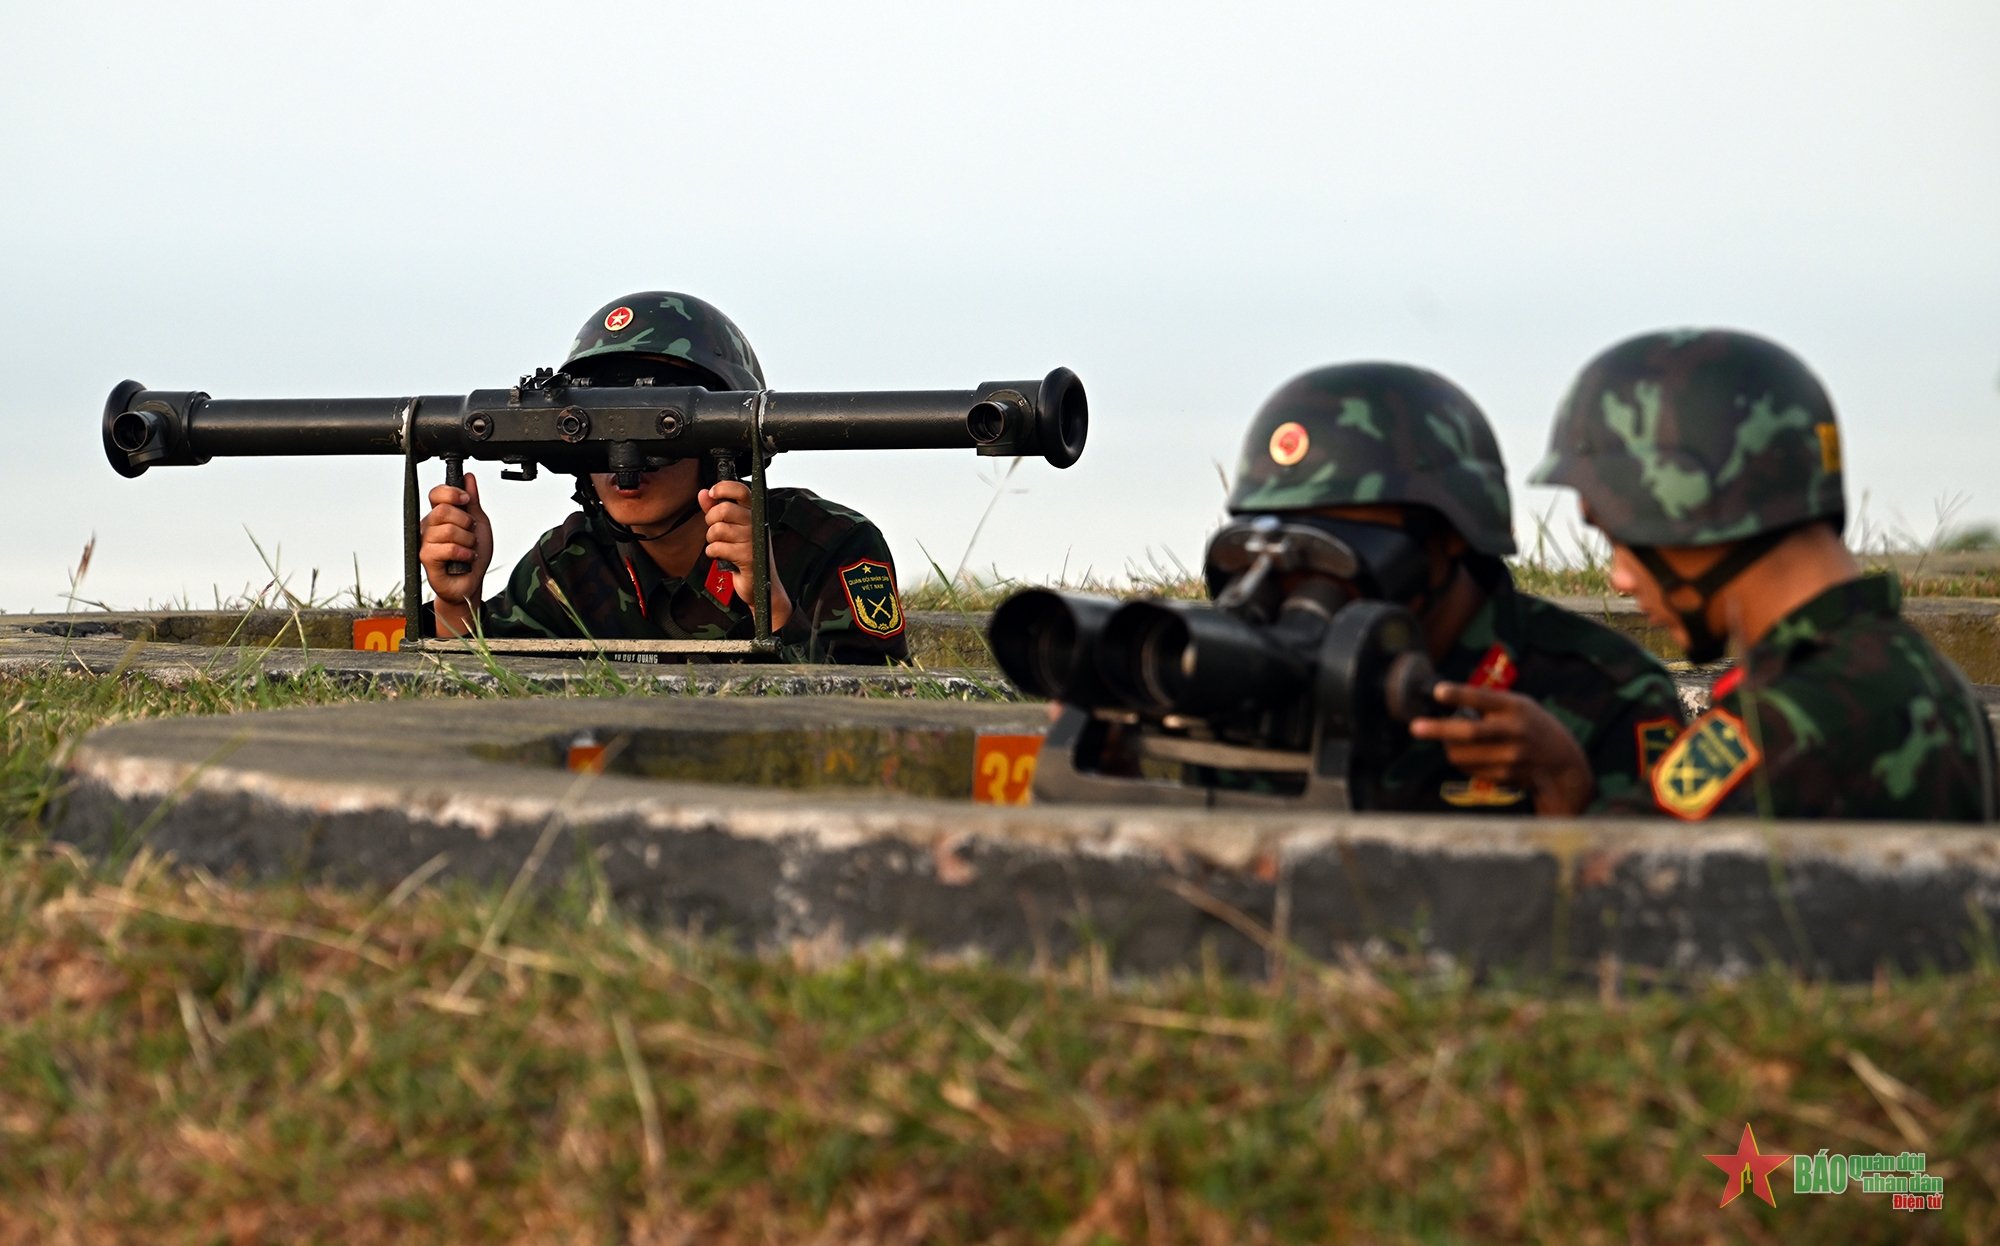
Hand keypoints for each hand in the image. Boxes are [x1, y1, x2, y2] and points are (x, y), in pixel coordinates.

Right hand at [420, 472, 492, 635]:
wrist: (472, 582)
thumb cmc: (472, 555)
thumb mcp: (479, 523)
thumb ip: (473, 500)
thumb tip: (468, 477)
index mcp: (439, 515)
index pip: (436, 493)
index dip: (452, 493)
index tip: (466, 501)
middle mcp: (429, 526)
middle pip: (443, 510)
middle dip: (466, 523)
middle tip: (470, 534)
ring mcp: (425, 542)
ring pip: (448, 530)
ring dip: (468, 541)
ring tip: (468, 549)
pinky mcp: (426, 558)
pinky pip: (447, 548)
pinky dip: (464, 554)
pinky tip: (465, 559)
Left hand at [699, 480, 792, 630]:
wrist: (762, 586)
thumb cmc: (747, 556)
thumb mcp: (732, 529)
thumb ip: (716, 509)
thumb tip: (704, 493)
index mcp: (755, 514)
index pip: (741, 491)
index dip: (724, 488)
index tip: (712, 493)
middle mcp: (757, 524)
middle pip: (723, 510)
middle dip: (711, 520)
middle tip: (715, 530)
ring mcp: (754, 540)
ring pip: (717, 529)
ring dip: (712, 540)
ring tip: (721, 546)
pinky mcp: (747, 556)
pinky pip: (718, 547)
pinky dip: (713, 553)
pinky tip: (722, 557)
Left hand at [1408, 682, 1595, 814]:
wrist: (1562, 764)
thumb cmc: (1533, 726)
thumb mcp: (1520, 706)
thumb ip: (1491, 704)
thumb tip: (1448, 703)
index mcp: (1517, 708)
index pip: (1484, 699)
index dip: (1460, 695)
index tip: (1438, 692)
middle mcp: (1515, 732)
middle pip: (1469, 732)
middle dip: (1438, 730)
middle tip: (1415, 727)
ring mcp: (1511, 757)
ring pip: (1462, 754)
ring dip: (1447, 746)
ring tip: (1450, 739)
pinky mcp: (1505, 775)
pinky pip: (1468, 768)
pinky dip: (1461, 760)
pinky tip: (1472, 754)